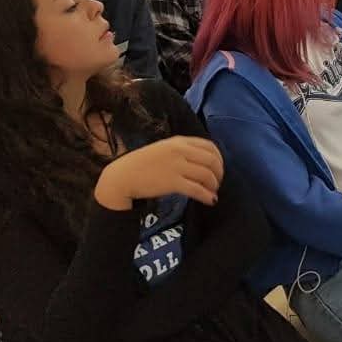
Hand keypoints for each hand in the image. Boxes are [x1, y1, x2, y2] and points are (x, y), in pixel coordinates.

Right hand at [95, 137, 222, 209]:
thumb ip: (183, 150)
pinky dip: (207, 195)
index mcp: (179, 141)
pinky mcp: (172, 182)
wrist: (122, 176)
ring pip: (207, 175)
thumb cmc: (142, 164)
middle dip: (219, 173)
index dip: (219, 158)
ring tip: (213, 192)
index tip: (218, 168)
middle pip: (212, 160)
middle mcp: (180, 151)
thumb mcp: (164, 148)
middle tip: (217, 183)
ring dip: (214, 185)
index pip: (210, 146)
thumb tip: (204, 161)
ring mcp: (177, 166)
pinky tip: (210, 200)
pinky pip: (196, 189)